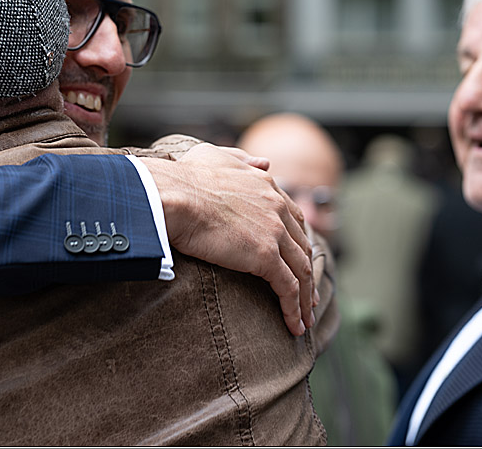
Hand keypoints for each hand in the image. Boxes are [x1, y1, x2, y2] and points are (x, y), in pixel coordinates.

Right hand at [141, 143, 315, 335]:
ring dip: (305, 298)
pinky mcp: (265, 256)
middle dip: (307, 273)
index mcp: (266, 186)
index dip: (297, 242)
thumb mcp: (216, 156)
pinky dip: (294, 308)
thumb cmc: (183, 177)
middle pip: (302, 247)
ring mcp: (274, 232)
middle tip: (308, 295)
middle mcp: (277, 207)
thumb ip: (243, 160)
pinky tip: (294, 325)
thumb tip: (265, 162)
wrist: (173, 196)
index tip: (298, 260)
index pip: (293, 218)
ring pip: (301, 271)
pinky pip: (288, 288)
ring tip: (305, 319)